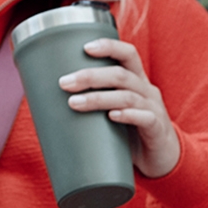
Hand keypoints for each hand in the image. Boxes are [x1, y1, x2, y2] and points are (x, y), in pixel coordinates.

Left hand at [60, 38, 180, 177]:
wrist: (161, 160)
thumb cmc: (130, 133)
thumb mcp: (112, 113)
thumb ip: (92, 104)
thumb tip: (47, 104)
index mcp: (136, 80)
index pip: (128, 54)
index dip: (109, 47)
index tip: (84, 48)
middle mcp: (146, 90)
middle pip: (121, 75)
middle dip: (91, 76)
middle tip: (64, 83)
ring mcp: (153, 109)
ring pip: (127, 96)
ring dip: (99, 98)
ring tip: (74, 103)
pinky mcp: (157, 129)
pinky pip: (145, 118)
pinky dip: (127, 116)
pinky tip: (111, 117)